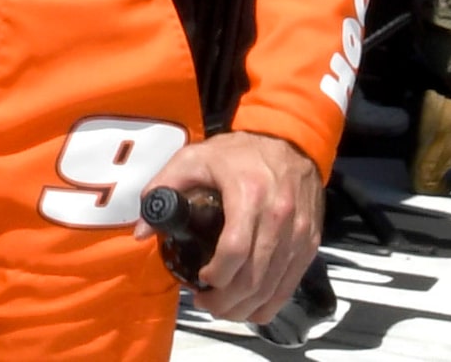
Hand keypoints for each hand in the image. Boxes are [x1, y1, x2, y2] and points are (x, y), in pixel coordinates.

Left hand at [144, 131, 321, 325]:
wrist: (291, 141)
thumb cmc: (237, 152)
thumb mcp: (193, 158)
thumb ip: (162, 188)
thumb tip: (140, 231)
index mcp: (248, 194)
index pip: (235, 248)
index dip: (217, 274)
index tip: (199, 280)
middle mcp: (279, 216)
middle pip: (255, 275)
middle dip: (227, 300)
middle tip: (205, 304)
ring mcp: (299, 232)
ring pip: (274, 285)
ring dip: (247, 306)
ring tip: (222, 309)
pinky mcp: (310, 242)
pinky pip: (291, 282)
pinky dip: (271, 303)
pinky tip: (251, 309)